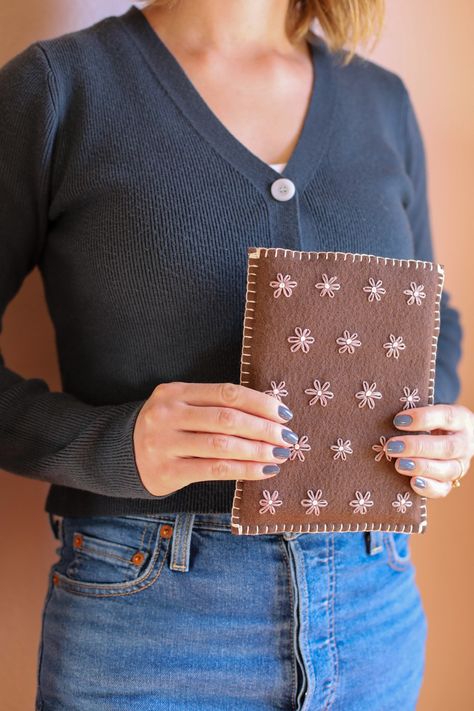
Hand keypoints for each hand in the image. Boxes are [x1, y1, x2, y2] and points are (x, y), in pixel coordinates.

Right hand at [133, 381, 298, 496]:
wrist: (120, 455)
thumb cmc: (166, 427)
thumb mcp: (182, 406)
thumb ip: (214, 405)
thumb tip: (269, 413)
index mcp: (175, 391)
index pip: (226, 393)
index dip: (259, 402)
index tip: (283, 412)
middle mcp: (167, 414)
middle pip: (226, 418)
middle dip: (263, 428)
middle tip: (288, 436)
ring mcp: (165, 444)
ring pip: (222, 446)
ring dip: (258, 450)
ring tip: (281, 454)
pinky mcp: (167, 472)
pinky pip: (214, 470)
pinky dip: (244, 470)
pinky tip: (263, 470)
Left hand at [385, 404, 473, 496]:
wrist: (449, 437)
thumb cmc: (431, 422)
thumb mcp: (429, 412)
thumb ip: (414, 416)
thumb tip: (382, 420)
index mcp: (460, 419)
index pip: (446, 417)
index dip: (423, 418)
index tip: (397, 421)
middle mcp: (464, 443)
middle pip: (447, 447)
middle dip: (417, 447)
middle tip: (392, 446)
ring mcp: (461, 464)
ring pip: (447, 470)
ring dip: (421, 467)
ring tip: (399, 465)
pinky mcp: (452, 482)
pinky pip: (444, 489)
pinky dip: (428, 487)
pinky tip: (413, 482)